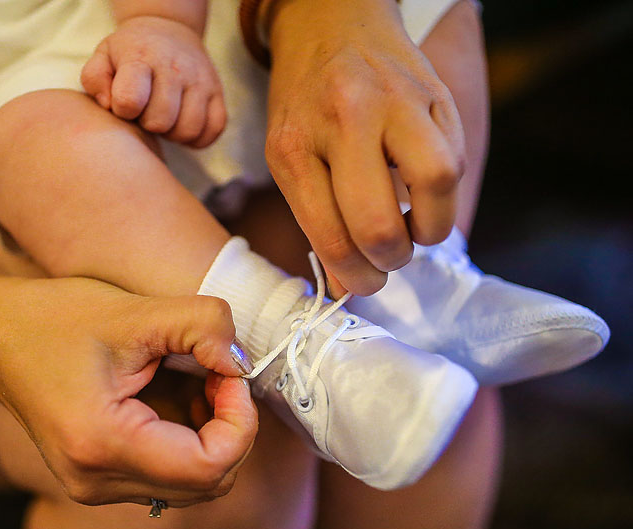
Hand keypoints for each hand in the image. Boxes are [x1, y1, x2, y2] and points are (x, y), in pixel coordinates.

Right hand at [0, 277, 257, 506]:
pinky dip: (188, 441)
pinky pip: (167, 477)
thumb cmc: (52, 319)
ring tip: (192, 381)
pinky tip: (173, 396)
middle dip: (230, 427)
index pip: (210, 467)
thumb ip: (204, 327)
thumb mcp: (136, 311)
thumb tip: (242, 362)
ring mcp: (94, 487)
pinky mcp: (96, 479)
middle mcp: (96, 481)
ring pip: (192, 485)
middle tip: (215, 373)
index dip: (239, 421)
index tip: (228, 373)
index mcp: (103, 443)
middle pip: (208, 484)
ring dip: (211, 435)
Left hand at [80, 16, 226, 147]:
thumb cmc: (130, 52)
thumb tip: (109, 105)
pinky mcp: (218, 93)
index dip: (123, 111)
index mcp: (140, 57)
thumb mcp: (103, 56)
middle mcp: (174, 67)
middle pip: (160, 121)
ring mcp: (200, 80)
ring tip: (163, 118)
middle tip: (145, 112)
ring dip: (172, 133)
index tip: (124, 104)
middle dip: (148, 124)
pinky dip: (197, 137)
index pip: (130, 99)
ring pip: (188, 130)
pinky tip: (182, 125)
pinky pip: (213, 131)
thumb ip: (95, 80)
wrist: (167, 29)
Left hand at [264, 0, 465, 295]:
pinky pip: (455, 158)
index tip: (362, 283)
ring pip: (436, 183)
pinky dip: (443, 192)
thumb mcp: (289, 156)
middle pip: (380, 222)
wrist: (331, 21)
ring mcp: (397, 101)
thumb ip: (317, 221)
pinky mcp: (436, 94)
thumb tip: (348, 287)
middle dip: (388, 259)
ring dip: (431, 227)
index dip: (354, 276)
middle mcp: (345, 119)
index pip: (330, 235)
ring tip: (415, 227)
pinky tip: (421, 191)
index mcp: (295, 144)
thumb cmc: (304, 101)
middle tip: (387, 258)